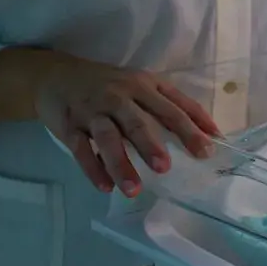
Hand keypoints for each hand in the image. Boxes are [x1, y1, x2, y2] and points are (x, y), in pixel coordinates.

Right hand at [28, 52, 221, 196]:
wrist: (55, 75)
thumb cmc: (110, 85)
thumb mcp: (142, 85)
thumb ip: (173, 106)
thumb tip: (211, 133)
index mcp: (143, 86)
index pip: (171, 108)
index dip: (190, 128)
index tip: (208, 151)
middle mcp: (118, 96)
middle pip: (137, 122)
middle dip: (151, 145)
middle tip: (165, 168)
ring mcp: (92, 111)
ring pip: (108, 138)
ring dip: (120, 163)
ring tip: (133, 189)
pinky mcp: (69, 125)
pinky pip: (80, 149)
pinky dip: (93, 168)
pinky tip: (105, 186)